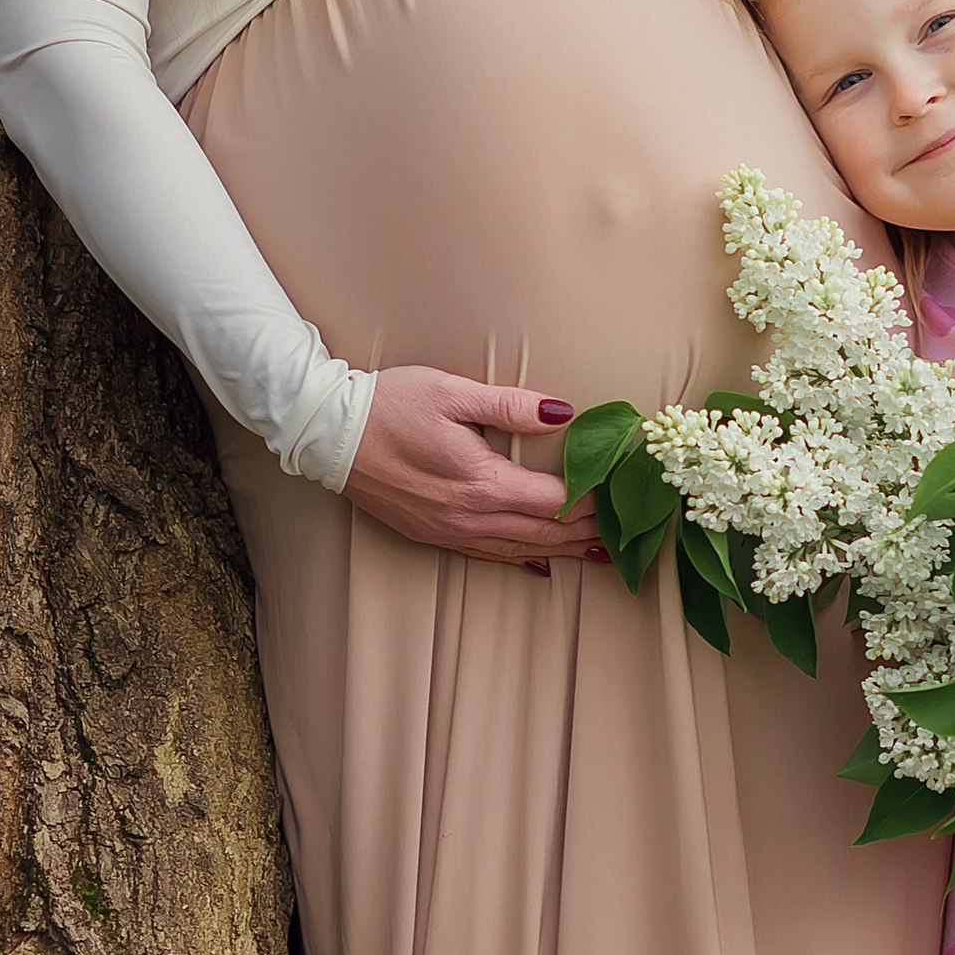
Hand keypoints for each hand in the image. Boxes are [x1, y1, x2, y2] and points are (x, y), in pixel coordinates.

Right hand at [342, 368, 600, 567]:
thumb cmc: (389, 404)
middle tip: (626, 531)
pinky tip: (538, 563)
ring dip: (562, 551)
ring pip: (519, 549)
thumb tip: (564, 413)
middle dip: (588, 532)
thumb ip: (511, 405)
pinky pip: (486, 554)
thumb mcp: (451, 391)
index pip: (556, 501)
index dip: (594, 500)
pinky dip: (520, 559)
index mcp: (482, 482)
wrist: (329, 434)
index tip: (623, 493)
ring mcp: (448, 529)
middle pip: (544, 532)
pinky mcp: (430, 533)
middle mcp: (469, 516)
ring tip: (598, 553)